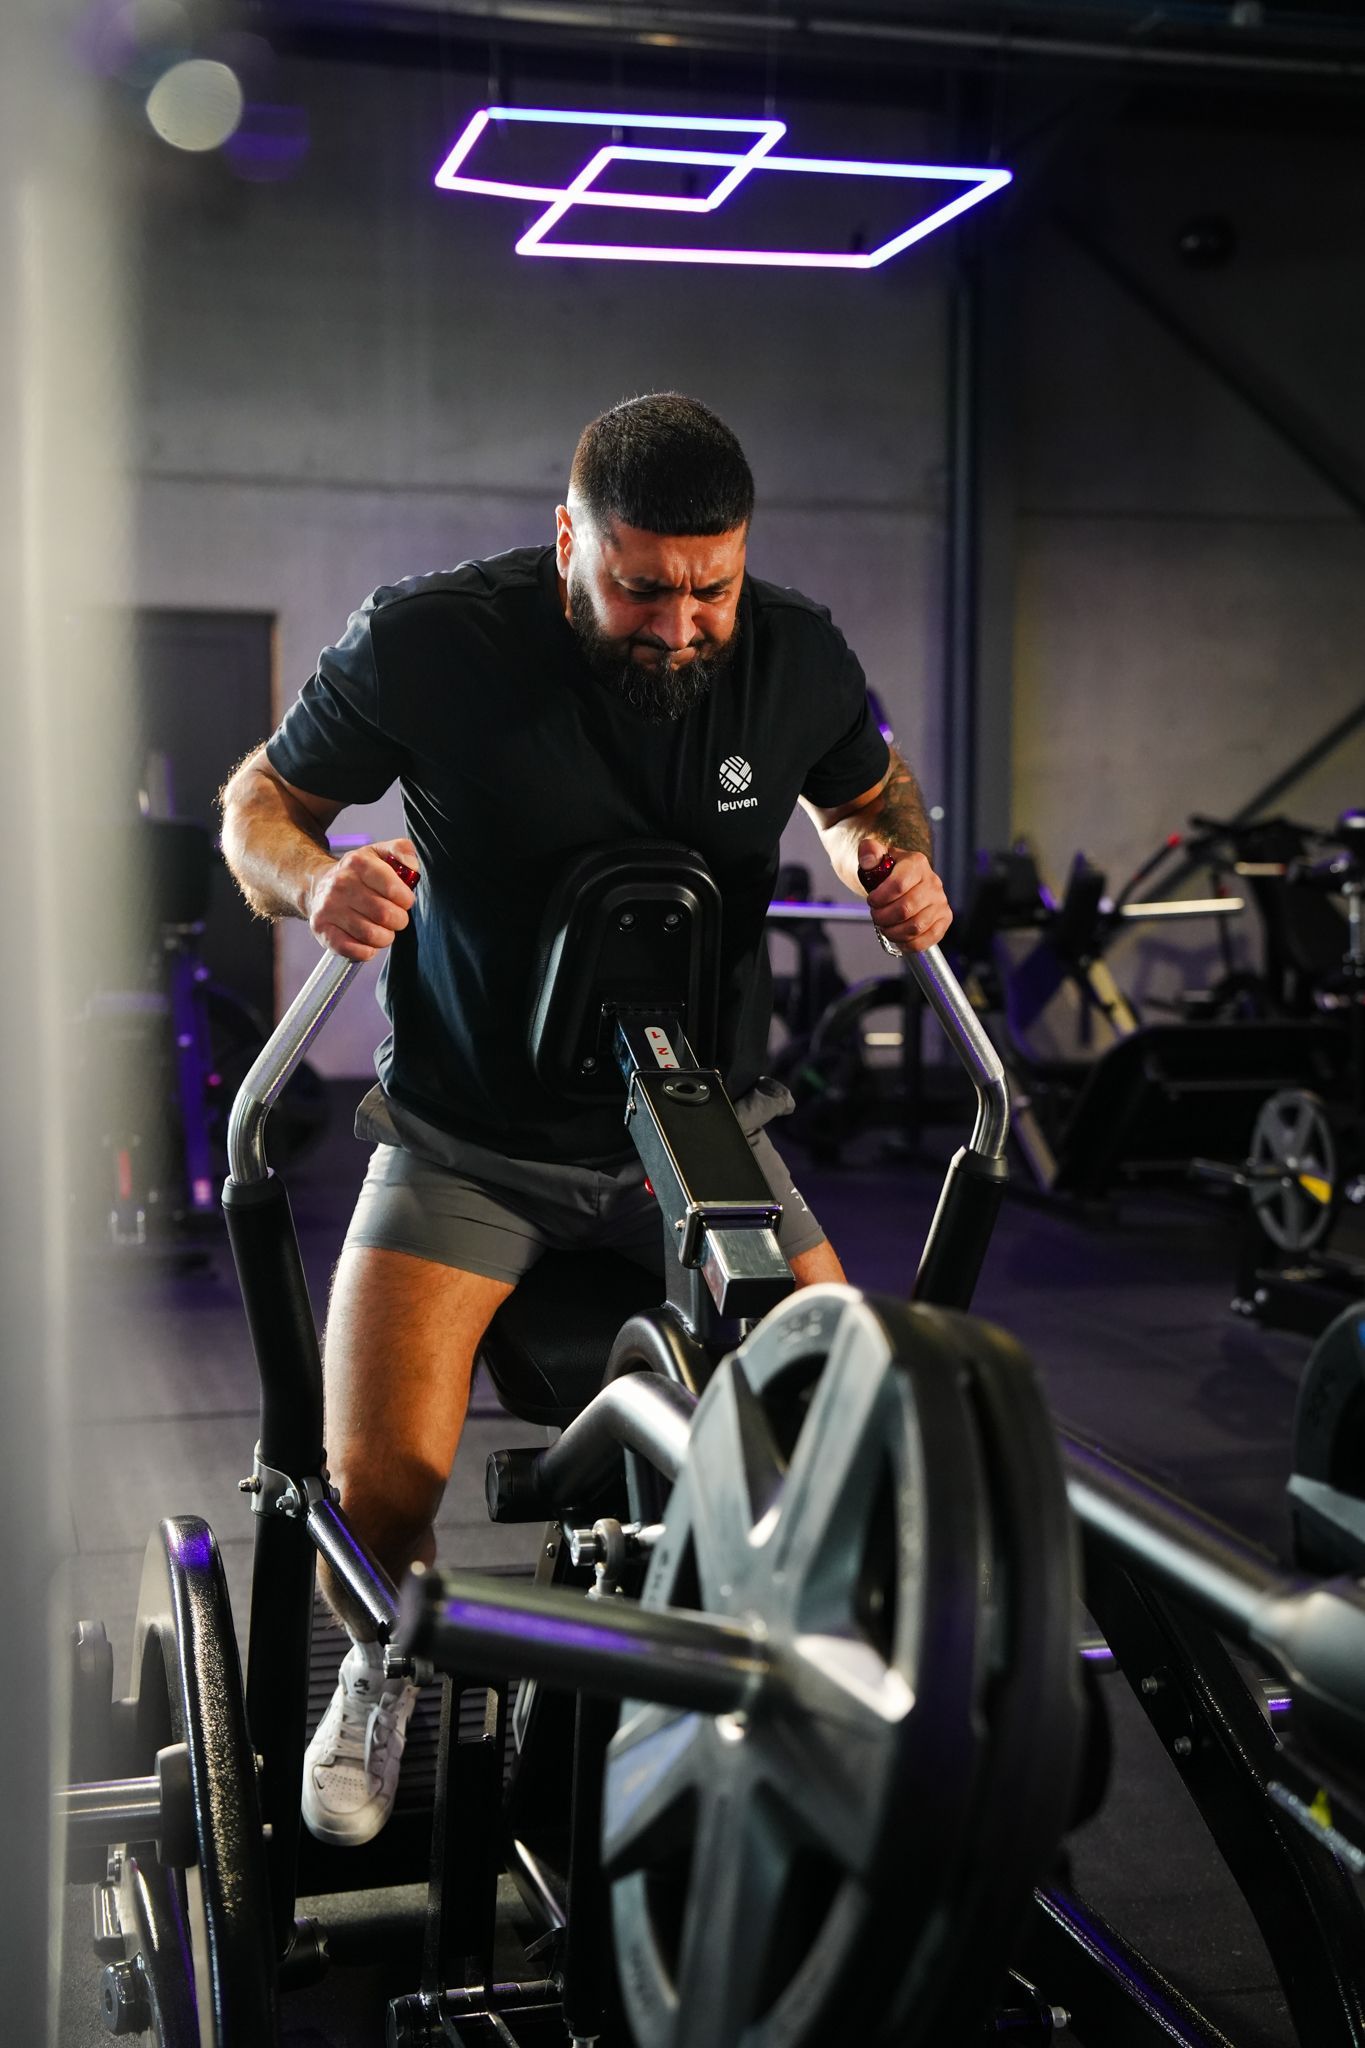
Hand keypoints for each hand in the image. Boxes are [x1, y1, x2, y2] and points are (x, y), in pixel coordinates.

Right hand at [307, 837, 419, 962]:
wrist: (319, 885)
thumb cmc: (358, 874)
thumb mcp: (380, 853)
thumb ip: (402, 851)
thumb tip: (412, 867)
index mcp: (358, 863)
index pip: (394, 889)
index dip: (405, 900)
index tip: (404, 901)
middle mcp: (340, 884)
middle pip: (385, 915)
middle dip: (398, 920)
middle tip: (395, 918)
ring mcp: (328, 908)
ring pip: (371, 935)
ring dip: (385, 937)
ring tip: (383, 929)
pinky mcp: (322, 929)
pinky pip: (352, 950)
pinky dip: (367, 951)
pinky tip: (368, 942)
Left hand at [857, 835, 951, 952]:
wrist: (903, 880)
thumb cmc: (887, 871)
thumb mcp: (875, 857)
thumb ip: (868, 853)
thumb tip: (869, 861)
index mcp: (916, 863)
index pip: (898, 885)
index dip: (880, 898)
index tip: (871, 901)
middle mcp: (933, 882)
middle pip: (906, 909)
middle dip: (883, 917)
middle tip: (876, 916)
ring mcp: (941, 902)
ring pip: (915, 926)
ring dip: (893, 932)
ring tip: (885, 927)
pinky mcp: (945, 919)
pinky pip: (928, 938)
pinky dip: (909, 943)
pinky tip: (899, 938)